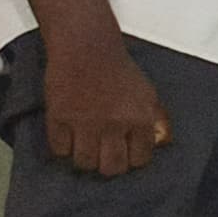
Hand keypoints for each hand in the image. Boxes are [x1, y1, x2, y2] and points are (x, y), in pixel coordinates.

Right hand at [41, 31, 168, 177]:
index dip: (132, 160)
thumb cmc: (119, 70)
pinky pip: (60, 149)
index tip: (125, 155)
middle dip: (108, 166)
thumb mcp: (147, 94)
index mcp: (139, 118)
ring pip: (84, 163)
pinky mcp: (59, 118)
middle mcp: (114, 124)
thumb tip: (158, 144)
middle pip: (111, 168)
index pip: (139, 160)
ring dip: (85, 159)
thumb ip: (153, 120)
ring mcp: (85, 122)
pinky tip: (69, 138)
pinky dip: (63, 148)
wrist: (87, 48)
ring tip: (85, 148)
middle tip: (103, 157)